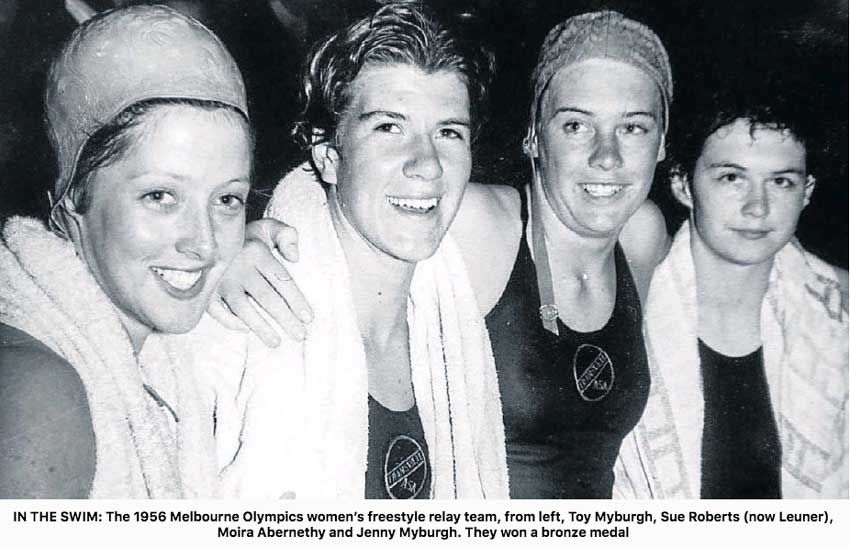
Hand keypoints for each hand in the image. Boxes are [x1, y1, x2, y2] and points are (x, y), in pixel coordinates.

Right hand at [209, 219, 312, 345]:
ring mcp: (220, 279)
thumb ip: (287, 235)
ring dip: (261, 328)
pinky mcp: (205, 289)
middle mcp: (238, 266)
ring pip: (243, 309)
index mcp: (257, 252)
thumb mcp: (269, 227)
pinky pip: (217, 311)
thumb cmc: (248, 235)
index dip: (297, 300)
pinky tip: (246, 331)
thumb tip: (295, 258)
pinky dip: (231, 322)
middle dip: (285, 319)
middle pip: (266, 298)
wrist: (208, 232)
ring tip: (276, 342)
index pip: (282, 280)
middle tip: (300, 336)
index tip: (308, 318)